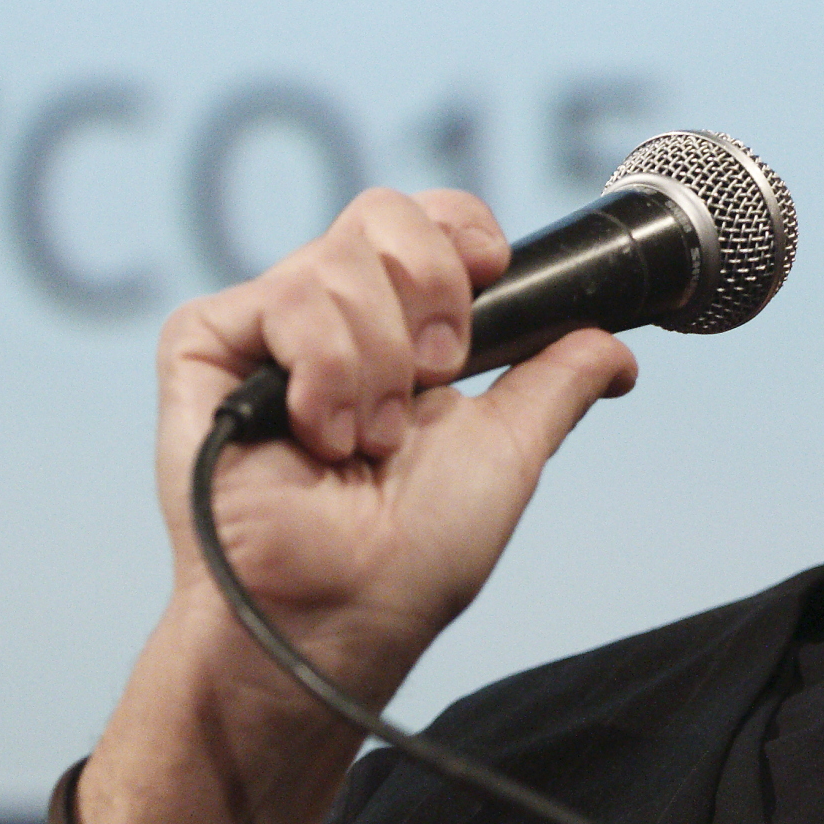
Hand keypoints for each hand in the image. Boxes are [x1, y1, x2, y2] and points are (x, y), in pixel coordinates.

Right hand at [150, 187, 637, 709]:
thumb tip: (620, 352)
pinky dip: (325, 369)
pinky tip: (317, 435)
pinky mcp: (204, 348)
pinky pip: (281, 299)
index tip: (491, 278)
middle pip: (384, 212)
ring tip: (364, 441)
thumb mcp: (509, 449)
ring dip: (378, 365)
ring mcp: (264, 331)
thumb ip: (558, 380)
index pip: (427, 219)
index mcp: (397, 330)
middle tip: (433, 379)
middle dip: (432, 293)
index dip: (463, 232)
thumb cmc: (413, 555)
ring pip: (339, 263)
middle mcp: (329, 318)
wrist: (342, 611)